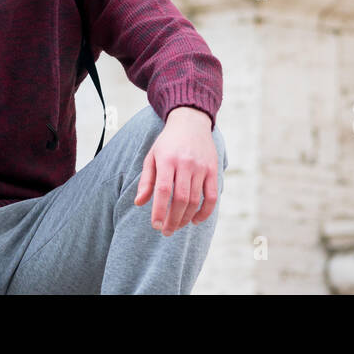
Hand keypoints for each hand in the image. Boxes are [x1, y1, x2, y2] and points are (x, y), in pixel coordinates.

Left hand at [133, 106, 217, 236]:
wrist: (190, 122)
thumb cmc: (167, 142)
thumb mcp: (152, 156)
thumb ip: (146, 180)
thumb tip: (139, 203)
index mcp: (167, 159)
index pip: (163, 190)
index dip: (159, 210)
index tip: (155, 225)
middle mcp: (185, 163)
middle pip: (181, 199)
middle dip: (173, 219)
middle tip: (166, 231)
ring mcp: (201, 167)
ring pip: (195, 200)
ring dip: (186, 218)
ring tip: (177, 226)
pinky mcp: (213, 170)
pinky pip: (212, 196)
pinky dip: (205, 212)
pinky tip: (195, 220)